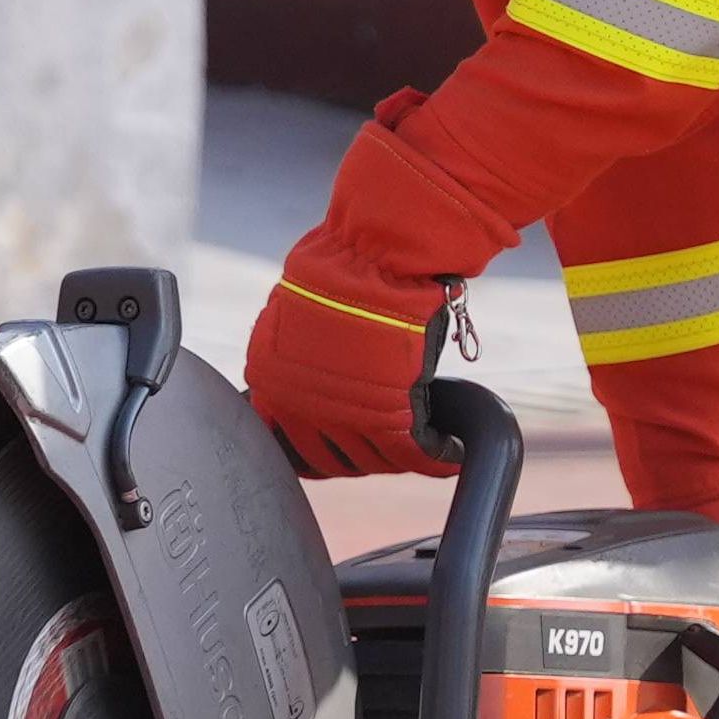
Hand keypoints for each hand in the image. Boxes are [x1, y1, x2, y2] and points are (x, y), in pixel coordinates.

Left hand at [243, 247, 464, 479]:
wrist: (374, 257)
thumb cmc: (339, 270)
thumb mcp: (295, 313)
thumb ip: (297, 353)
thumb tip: (308, 370)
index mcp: (269, 385)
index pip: (292, 444)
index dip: (321, 451)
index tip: (339, 452)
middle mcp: (299, 408)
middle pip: (333, 458)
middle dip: (359, 457)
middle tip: (379, 451)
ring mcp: (343, 416)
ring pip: (373, 460)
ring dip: (396, 458)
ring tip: (416, 448)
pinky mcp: (388, 416)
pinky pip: (412, 454)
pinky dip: (436, 456)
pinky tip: (449, 451)